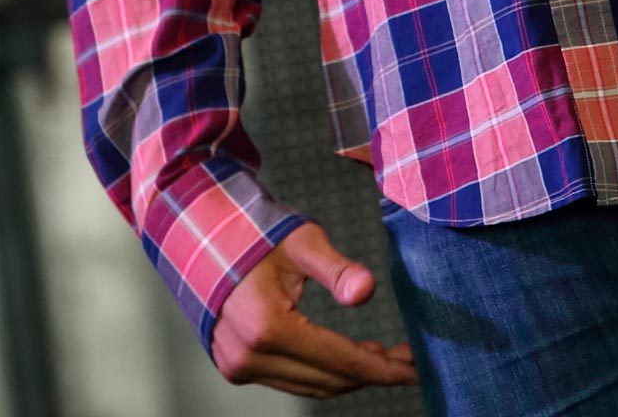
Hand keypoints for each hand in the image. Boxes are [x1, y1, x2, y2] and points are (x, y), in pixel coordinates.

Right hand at [211, 221, 418, 398]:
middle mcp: (249, 357)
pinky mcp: (235, 366)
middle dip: (372, 372)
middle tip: (407, 359)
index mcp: (267, 327)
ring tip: (382, 355)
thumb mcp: (302, 241)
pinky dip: (321, 372)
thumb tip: (367, 293)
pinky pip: (290, 380)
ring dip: (348, 375)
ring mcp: (238, 366)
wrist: (202, 235)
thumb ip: (336, 269)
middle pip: (327, 380)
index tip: (415, 366)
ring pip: (309, 386)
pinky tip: (345, 355)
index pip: (339, 360)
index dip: (382, 367)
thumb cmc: (255, 232)